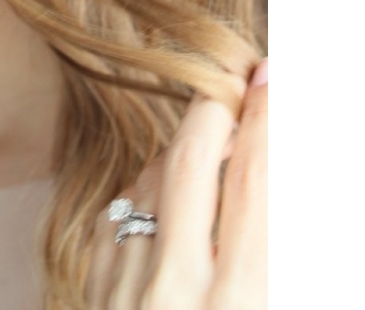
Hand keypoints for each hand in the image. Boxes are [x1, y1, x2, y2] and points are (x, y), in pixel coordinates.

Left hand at [89, 59, 267, 308]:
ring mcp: (123, 292)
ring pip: (147, 184)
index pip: (251, 184)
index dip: (263, 122)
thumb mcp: (272, 307)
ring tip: (206, 140)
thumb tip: (268, 175)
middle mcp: (172, 293)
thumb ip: (271, 257)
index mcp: (236, 304)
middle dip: (213, 109)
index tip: (268, 79)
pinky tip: (164, 197)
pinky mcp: (91, 294)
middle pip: (188, 164)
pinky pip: (114, 219)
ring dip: (178, 153)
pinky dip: (143, 197)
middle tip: (232, 79)